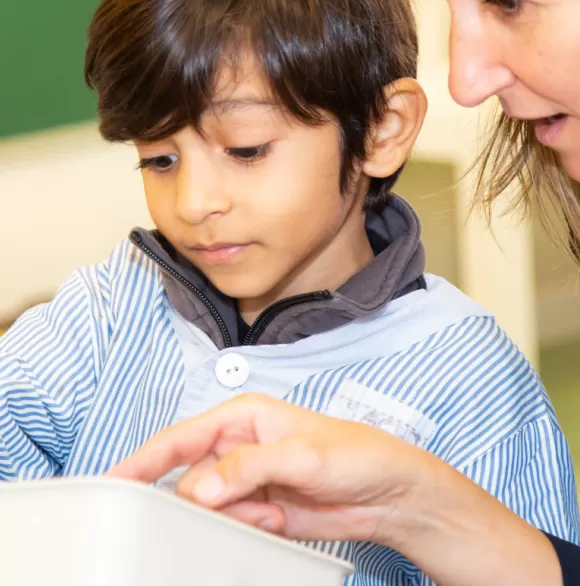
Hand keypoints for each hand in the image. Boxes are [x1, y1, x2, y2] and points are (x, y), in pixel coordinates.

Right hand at [109, 393, 418, 542]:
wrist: (389, 493)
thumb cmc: (355, 453)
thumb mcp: (303, 454)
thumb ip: (248, 467)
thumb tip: (201, 486)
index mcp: (243, 417)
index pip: (179, 438)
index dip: (142, 459)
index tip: (113, 482)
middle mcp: (239, 447)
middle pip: (190, 480)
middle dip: (206, 502)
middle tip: (245, 507)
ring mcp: (247, 480)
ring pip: (209, 508)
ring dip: (234, 518)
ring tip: (275, 511)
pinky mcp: (259, 508)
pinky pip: (231, 525)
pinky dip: (247, 530)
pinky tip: (278, 519)